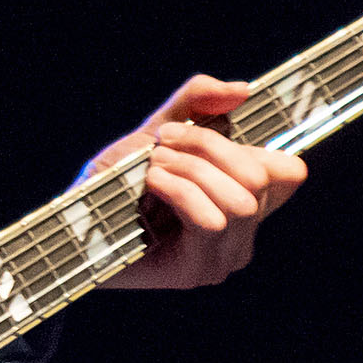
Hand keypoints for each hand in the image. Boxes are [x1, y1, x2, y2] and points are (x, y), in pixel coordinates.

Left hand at [88, 76, 307, 289]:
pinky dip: (179, 189)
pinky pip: (210, 220)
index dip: (255, 142)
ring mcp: (222, 258)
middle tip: (164, 141)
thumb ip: (196, 104)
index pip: (290, 173)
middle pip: (260, 178)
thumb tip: (242, 90)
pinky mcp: (196, 272)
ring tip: (153, 166)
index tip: (199, 128)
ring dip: (189, 169)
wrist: (73, 223)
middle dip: (209, 147)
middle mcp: (242, 235)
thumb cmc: (115, 182)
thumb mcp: (160, 130)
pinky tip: (151, 183)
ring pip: (239, 201)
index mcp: (244, 203)